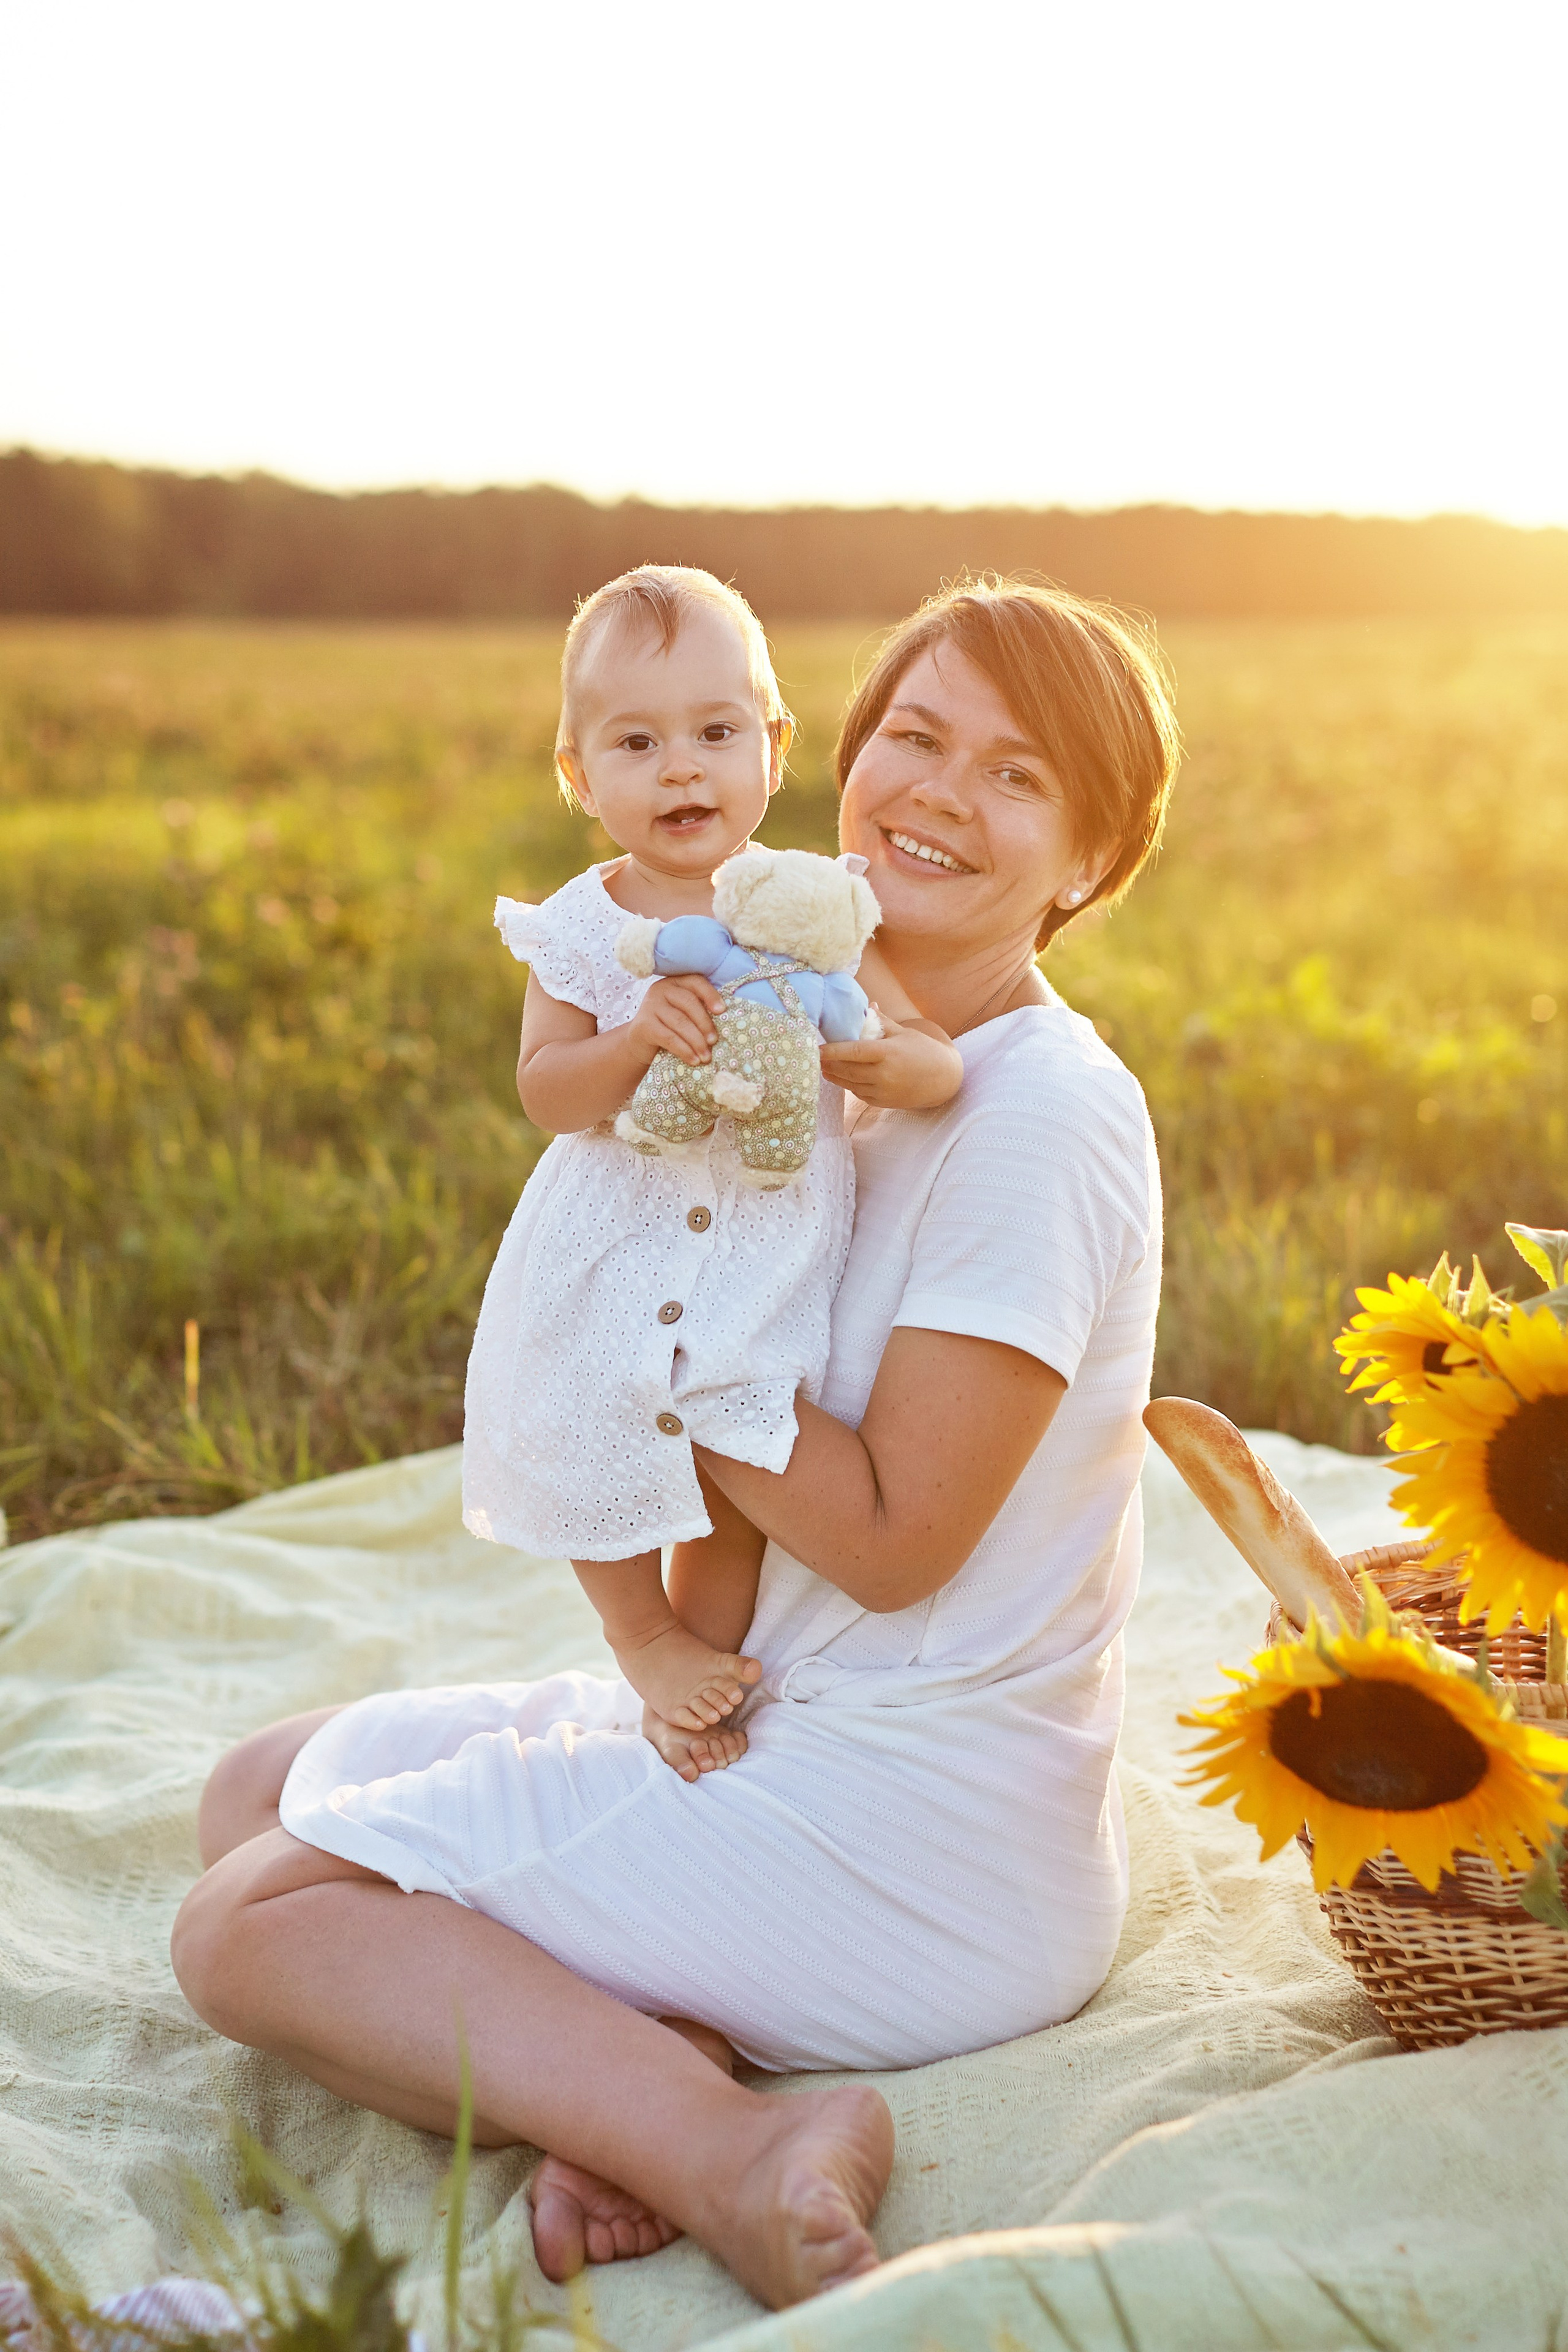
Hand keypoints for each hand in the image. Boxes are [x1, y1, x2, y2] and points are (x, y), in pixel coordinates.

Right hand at [627, 974, 722, 1067]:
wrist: (640, 1042)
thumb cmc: (669, 1026)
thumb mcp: (683, 1013)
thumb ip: (699, 1009)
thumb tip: (726, 1021)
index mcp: (674, 982)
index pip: (696, 982)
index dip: (710, 995)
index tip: (722, 1011)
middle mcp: (660, 989)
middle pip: (689, 1002)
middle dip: (705, 1024)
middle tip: (715, 1041)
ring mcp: (650, 1006)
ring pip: (680, 1022)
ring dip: (697, 1041)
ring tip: (707, 1056)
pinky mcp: (644, 1025)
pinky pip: (669, 1038)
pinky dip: (684, 1050)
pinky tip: (694, 1060)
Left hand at [819, 1014, 963, 1108]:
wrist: (943, 1079)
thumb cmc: (923, 1050)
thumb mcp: (903, 1032)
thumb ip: (882, 1021)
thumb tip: (867, 1004)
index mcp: (887, 1053)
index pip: (852, 1052)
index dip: (832, 1051)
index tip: (817, 1048)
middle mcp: (883, 1074)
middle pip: (846, 1070)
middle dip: (828, 1064)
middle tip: (814, 1057)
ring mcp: (882, 1091)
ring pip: (849, 1084)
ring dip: (834, 1076)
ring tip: (823, 1067)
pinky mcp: (882, 1102)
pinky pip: (858, 1093)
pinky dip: (849, 1085)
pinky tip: (843, 1077)